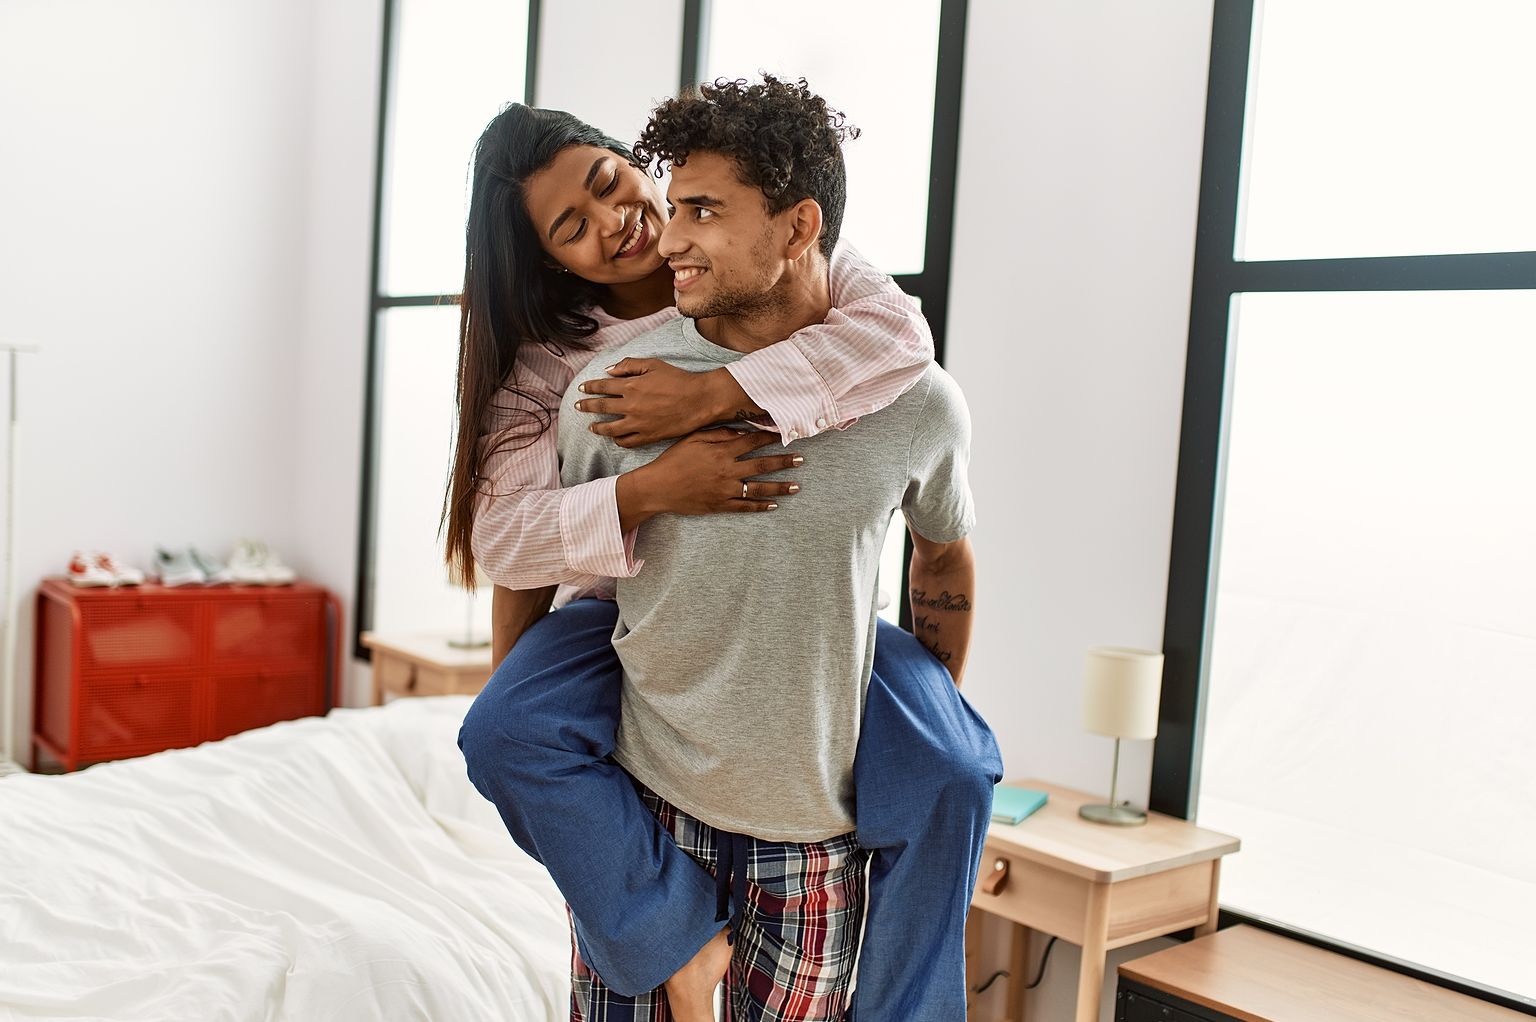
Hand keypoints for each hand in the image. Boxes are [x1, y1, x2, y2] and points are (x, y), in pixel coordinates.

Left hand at [576, 359, 756, 446]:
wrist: (699, 400)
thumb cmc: (678, 380)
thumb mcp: (653, 364)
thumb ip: (629, 366)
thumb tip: (609, 370)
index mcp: (630, 386)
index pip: (602, 387)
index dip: (589, 387)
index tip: (582, 389)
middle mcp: (630, 406)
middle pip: (600, 407)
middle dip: (586, 406)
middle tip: (578, 407)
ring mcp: (638, 423)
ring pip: (610, 429)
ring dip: (598, 428)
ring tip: (591, 428)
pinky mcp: (648, 436)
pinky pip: (627, 441)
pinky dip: (618, 440)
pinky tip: (614, 438)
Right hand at [633, 429, 803, 517]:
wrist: (657, 488)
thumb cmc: (673, 460)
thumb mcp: (692, 439)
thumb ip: (717, 434)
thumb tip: (740, 431)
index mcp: (721, 452)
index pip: (752, 442)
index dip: (769, 437)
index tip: (784, 434)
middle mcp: (727, 471)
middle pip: (762, 464)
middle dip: (784, 461)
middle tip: (801, 458)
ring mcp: (725, 490)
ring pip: (759, 488)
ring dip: (780, 486)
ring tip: (796, 485)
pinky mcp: (720, 505)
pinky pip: (745, 507)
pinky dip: (761, 506)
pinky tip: (774, 505)